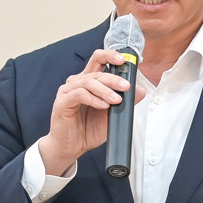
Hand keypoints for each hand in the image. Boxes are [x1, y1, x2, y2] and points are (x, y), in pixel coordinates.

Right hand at [37, 49, 146, 174]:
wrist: (71, 147)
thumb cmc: (88, 130)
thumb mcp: (112, 116)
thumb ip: (125, 103)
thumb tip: (140, 91)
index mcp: (89, 82)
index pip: (98, 60)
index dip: (110, 56)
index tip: (124, 60)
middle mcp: (77, 83)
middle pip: (96, 71)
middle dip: (113, 78)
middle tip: (125, 87)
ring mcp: (68, 91)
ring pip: (88, 82)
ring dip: (105, 90)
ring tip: (116, 100)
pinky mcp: (62, 102)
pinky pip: (79, 94)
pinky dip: (93, 99)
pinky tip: (103, 105)